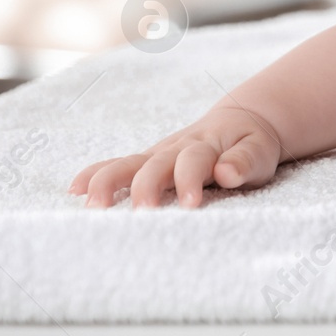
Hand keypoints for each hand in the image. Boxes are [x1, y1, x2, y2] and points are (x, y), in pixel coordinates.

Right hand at [69, 106, 284, 208]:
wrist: (242, 121)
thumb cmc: (252, 143)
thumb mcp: (259, 151)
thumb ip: (245, 161)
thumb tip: (227, 172)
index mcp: (208, 146)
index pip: (194, 161)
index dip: (189, 180)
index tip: (190, 205)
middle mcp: (177, 148)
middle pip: (156, 164)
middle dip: (146, 188)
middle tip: (142, 214)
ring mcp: (158, 155)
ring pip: (129, 163)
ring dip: (110, 182)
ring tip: (94, 205)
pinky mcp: (146, 162)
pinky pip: (117, 165)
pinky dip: (95, 174)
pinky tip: (75, 190)